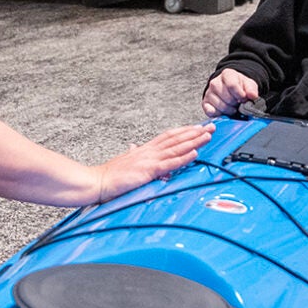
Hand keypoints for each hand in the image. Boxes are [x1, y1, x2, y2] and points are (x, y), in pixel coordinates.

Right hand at [88, 125, 213, 203]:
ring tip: (208, 135)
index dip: (183, 131)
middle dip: (195, 132)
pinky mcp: (148, 170)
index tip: (197, 127)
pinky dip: (183, 157)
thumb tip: (133, 147)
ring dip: (194, 141)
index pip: (168, 136)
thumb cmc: (108, 175)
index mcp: (143, 149)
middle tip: (211, 126)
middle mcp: (148, 151)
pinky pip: (169, 163)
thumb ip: (131, 154)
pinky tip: (194, 152)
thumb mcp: (123, 162)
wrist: (96, 182)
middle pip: (176, 138)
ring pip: (176, 147)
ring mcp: (149, 160)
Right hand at [202, 68, 261, 117]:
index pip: (232, 85)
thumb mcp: (249, 85)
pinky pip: (211, 112)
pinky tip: (224, 112)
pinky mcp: (205, 103)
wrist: (231, 89)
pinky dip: (219, 114)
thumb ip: (251, 89)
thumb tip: (252, 95)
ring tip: (233, 107)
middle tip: (238, 103)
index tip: (244, 99)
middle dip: (235, 103)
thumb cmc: (240, 86)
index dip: (240, 95)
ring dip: (229, 110)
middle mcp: (215, 82)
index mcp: (227, 74)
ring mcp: (209, 93)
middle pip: (227, 97)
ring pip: (220, 106)